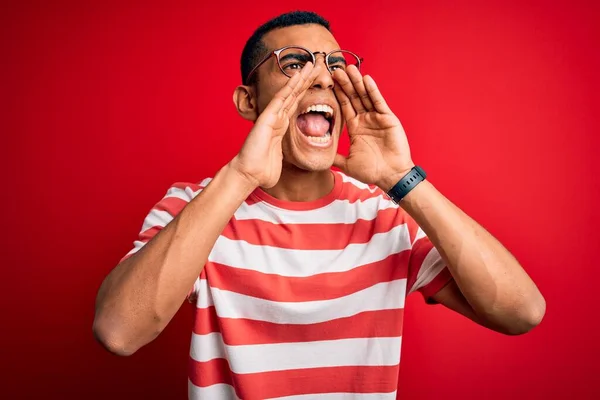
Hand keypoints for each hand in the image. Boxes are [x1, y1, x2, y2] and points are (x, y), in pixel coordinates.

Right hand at [231, 62, 321, 188]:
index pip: (297, 104)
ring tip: (312, 64)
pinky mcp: (268, 118)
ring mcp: (272, 116)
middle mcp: (277, 118)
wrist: (249, 174)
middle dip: (307, 80)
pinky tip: (299, 75)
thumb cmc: (262, 170)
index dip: (307, 91)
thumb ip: (285, 152)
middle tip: (318, 65)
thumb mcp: (281, 158)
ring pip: (289, 92)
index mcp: (281, 126)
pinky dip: (290, 86)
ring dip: (301, 77)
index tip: (317, 80)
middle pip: (295, 94)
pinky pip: (281, 99)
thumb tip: (291, 156)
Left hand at [332, 66, 414, 190]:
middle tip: (336, 69)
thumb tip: (321, 156)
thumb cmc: (372, 171)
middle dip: (345, 84)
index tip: (330, 82)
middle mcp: (366, 120)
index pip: (345, 107)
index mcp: (356, 128)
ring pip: (365, 96)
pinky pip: (378, 102)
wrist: (390, 176)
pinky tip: (366, 79)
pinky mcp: (388, 118)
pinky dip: (372, 91)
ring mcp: (377, 118)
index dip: (338, 94)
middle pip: (353, 98)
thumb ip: (335, 157)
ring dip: (357, 82)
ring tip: (349, 68)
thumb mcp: (348, 163)